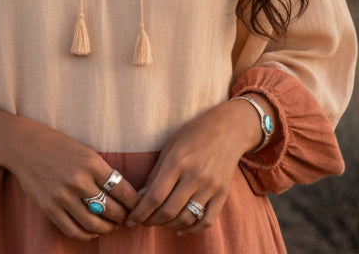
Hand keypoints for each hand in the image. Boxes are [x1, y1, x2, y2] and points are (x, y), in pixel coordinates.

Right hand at [0, 111, 140, 240]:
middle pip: (112, 210)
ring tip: (110, 225)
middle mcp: (78, 180)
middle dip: (123, 217)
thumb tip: (122, 194)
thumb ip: (100, 170)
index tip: (138, 206)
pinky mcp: (49, 207)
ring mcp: (62, 195)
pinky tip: (92, 230)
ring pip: (95, 223)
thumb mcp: (83, 150)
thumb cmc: (55, 144)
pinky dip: (87, 234)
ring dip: (107, 228)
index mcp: (90, 162)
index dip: (135, 202)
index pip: (123, 190)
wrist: (22, 144)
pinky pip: (74, 230)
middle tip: (125, 217)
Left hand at [126, 98, 265, 234]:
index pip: (155, 196)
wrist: (228, 129)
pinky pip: (207, 221)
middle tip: (143, 222)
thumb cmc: (194, 133)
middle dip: (151, 221)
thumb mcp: (170, 146)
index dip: (140, 212)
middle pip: (169, 211)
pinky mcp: (223, 194)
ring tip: (159, 221)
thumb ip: (156, 172)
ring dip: (169, 225)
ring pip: (186, 218)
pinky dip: (192, 230)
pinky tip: (180, 228)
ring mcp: (210, 187)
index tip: (130, 220)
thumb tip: (141, 196)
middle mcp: (194, 176)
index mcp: (177, 161)